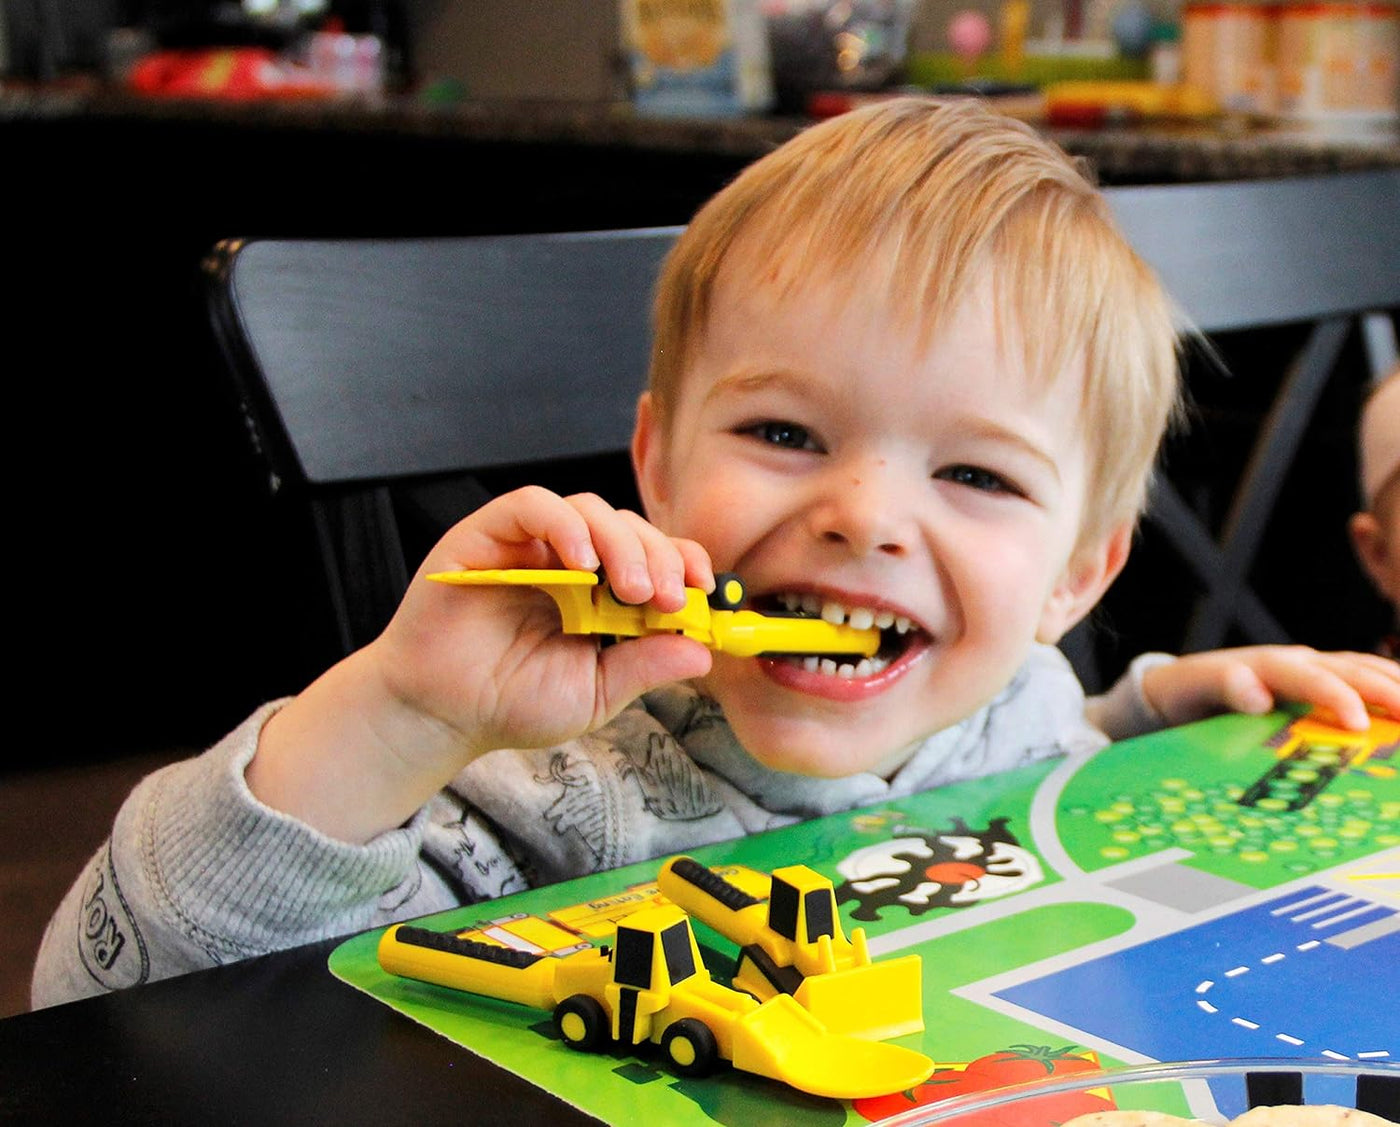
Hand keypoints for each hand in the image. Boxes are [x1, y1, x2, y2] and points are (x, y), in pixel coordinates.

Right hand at [248, 487, 714, 842]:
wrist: (440, 715)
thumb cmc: (511, 702)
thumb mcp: (594, 693)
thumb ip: (644, 667)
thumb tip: (703, 652)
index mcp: (601, 593)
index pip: (655, 555)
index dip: (684, 562)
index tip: (704, 590)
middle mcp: (569, 560)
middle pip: (629, 527)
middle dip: (659, 556)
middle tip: (668, 597)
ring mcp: (529, 544)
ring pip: (589, 509)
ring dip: (621, 542)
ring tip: (630, 587)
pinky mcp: (487, 534)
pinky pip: (532, 505)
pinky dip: (564, 524)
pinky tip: (581, 565)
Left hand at [1141, 645, 1399, 730]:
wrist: (1178, 686)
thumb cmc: (1186, 692)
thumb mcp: (1193, 688)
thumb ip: (1224, 686)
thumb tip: (1259, 696)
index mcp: (1267, 665)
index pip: (1310, 678)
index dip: (1335, 697)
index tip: (1356, 723)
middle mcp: (1295, 662)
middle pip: (1348, 670)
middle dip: (1383, 691)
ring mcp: (1311, 669)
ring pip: (1363, 669)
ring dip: (1394, 685)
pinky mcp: (1319, 682)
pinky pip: (1362, 677)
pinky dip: (1389, 685)